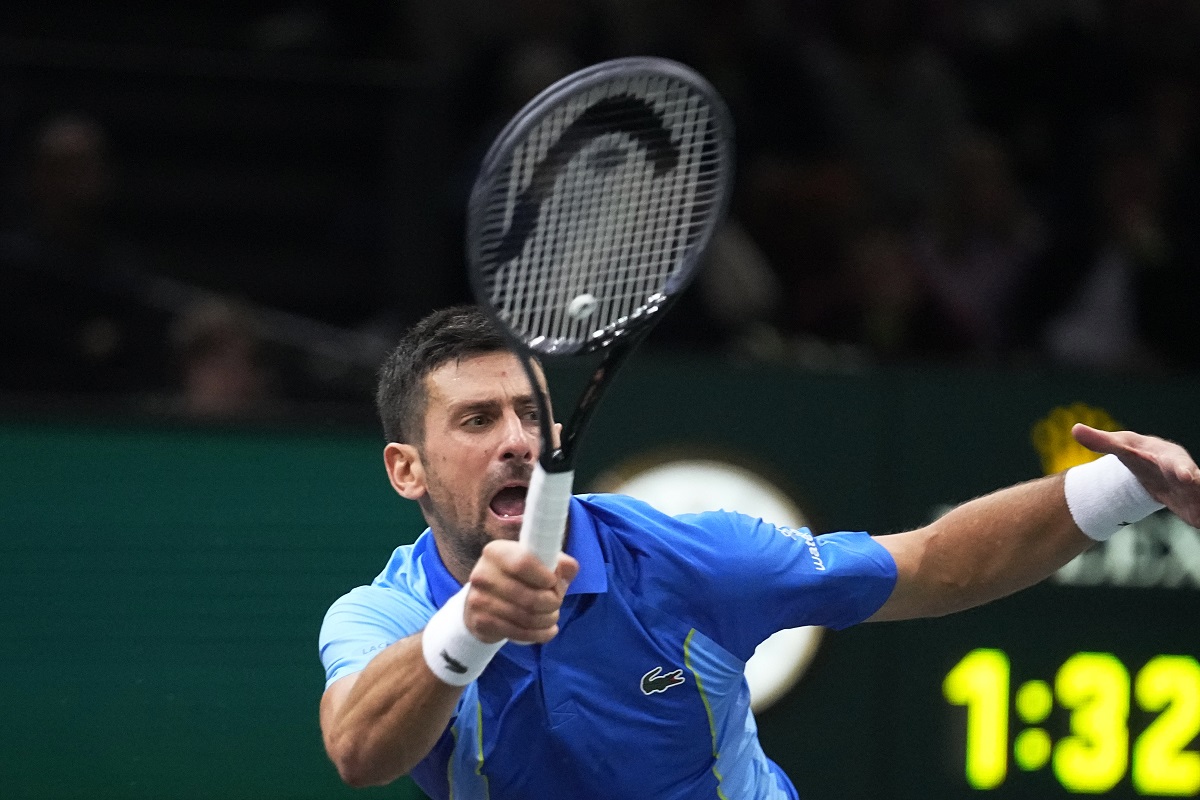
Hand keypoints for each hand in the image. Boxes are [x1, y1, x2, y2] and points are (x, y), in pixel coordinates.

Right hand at [463, 540, 578, 643]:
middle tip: (557, 602)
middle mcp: (483, 574)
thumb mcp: (535, 562)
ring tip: (553, 616)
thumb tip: (569, 568)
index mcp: (496, 552)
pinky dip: (540, 634)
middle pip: (529, 597)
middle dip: (552, 603)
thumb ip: (557, 562)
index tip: (554, 582)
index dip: (546, 577)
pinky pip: (519, 633)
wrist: (482, 602)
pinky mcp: (481, 623)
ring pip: (527, 618)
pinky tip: (547, 630)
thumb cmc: (517, 577)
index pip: (524, 563)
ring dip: (548, 620)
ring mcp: (479, 600)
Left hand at [1073, 424, 1199, 526]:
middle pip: (1195, 482)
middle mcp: (1184, 473)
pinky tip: (1198, 524)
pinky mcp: (1188, 505)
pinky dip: (1198, 519)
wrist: (1152, 463)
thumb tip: (1074, 429)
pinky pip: (1196, 512)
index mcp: (1167, 457)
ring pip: (1199, 497)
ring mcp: (1188, 490)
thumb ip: (1100, 441)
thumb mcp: (1120, 445)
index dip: (1182, 469)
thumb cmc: (1137, 452)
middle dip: (1198, 486)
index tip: (1186, 476)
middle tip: (1197, 487)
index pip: (1176, 463)